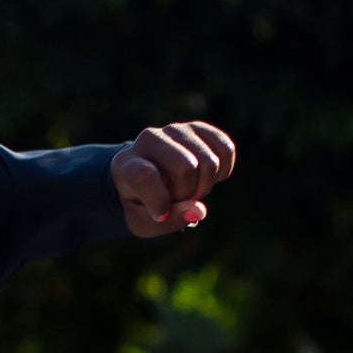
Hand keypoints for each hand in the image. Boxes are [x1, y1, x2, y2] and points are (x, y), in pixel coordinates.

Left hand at [114, 121, 235, 236]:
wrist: (144, 178)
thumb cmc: (143, 204)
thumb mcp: (146, 223)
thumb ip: (170, 220)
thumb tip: (200, 210)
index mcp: (126, 164)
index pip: (145, 176)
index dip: (159, 201)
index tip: (160, 214)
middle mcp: (149, 139)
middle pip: (186, 167)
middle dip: (188, 194)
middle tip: (178, 200)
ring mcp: (175, 130)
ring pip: (209, 161)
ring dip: (205, 186)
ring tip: (189, 188)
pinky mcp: (198, 128)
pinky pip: (226, 150)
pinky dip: (222, 172)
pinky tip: (206, 177)